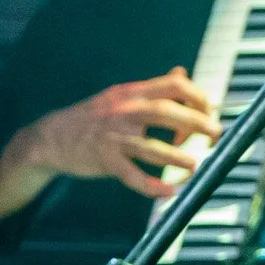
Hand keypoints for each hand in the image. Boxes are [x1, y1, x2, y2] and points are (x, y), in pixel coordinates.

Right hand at [0, 67, 220, 216]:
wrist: (50, 137)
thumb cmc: (93, 117)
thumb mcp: (122, 95)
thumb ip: (154, 87)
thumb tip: (182, 73)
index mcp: (132, 92)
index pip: (172, 85)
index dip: (197, 96)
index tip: (209, 111)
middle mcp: (123, 111)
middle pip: (165, 112)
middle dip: (196, 123)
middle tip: (214, 136)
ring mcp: (113, 136)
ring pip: (150, 146)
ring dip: (176, 157)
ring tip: (194, 165)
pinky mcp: (103, 160)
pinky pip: (131, 175)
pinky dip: (152, 186)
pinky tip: (169, 191)